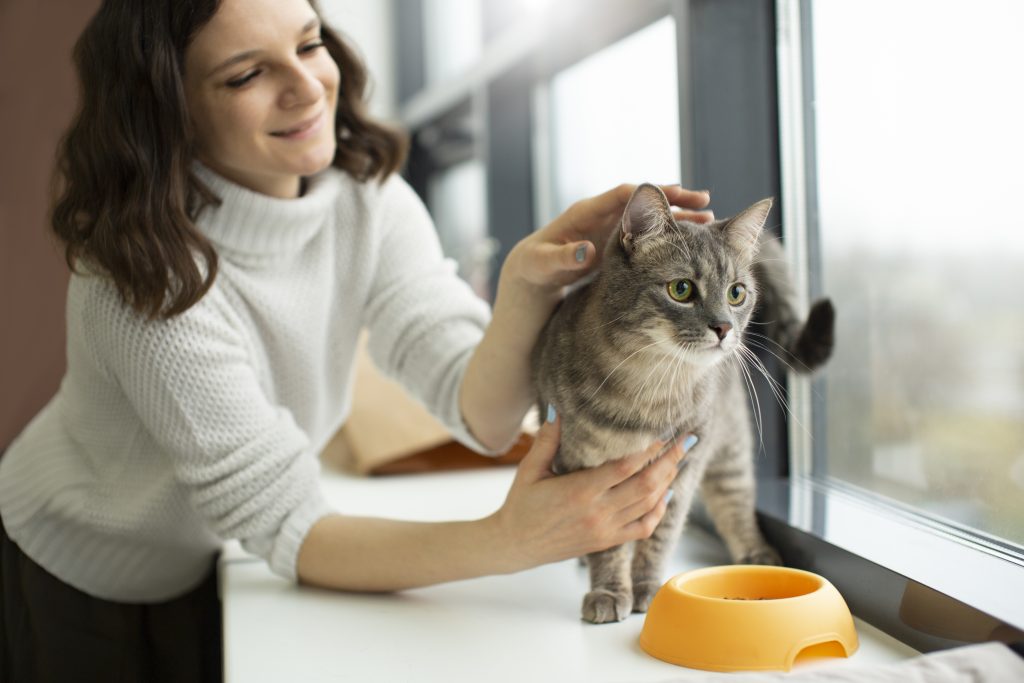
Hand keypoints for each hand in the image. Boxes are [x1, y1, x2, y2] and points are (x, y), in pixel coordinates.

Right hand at [490, 415, 689, 569]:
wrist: (515, 545)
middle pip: (646, 485)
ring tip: (678, 460)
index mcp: (580, 491)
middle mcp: (598, 512)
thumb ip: (547, 440)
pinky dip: (659, 511)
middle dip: (670, 462)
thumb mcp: (529, 469)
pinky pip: (643, 528)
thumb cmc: (521, 504)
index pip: (625, 468)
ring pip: (649, 505)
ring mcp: (605, 529)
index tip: (663, 434)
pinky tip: (666, 494)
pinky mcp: (606, 542)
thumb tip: (556, 409)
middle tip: (685, 442)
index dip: (648, 451)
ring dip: (668, 482)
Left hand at [503, 184, 713, 294]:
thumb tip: (587, 251)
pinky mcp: (620, 245)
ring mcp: (614, 229)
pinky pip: (651, 235)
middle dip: (673, 199)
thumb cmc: (535, 268)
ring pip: (652, 218)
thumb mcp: (544, 265)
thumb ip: (565, 258)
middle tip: (704, 201)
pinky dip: (671, 236)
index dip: (648, 193)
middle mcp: (603, 216)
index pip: (622, 195)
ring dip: (678, 218)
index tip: (674, 193)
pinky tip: (694, 241)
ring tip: (709, 220)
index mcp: (585, 213)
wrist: (532, 276)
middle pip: (644, 202)